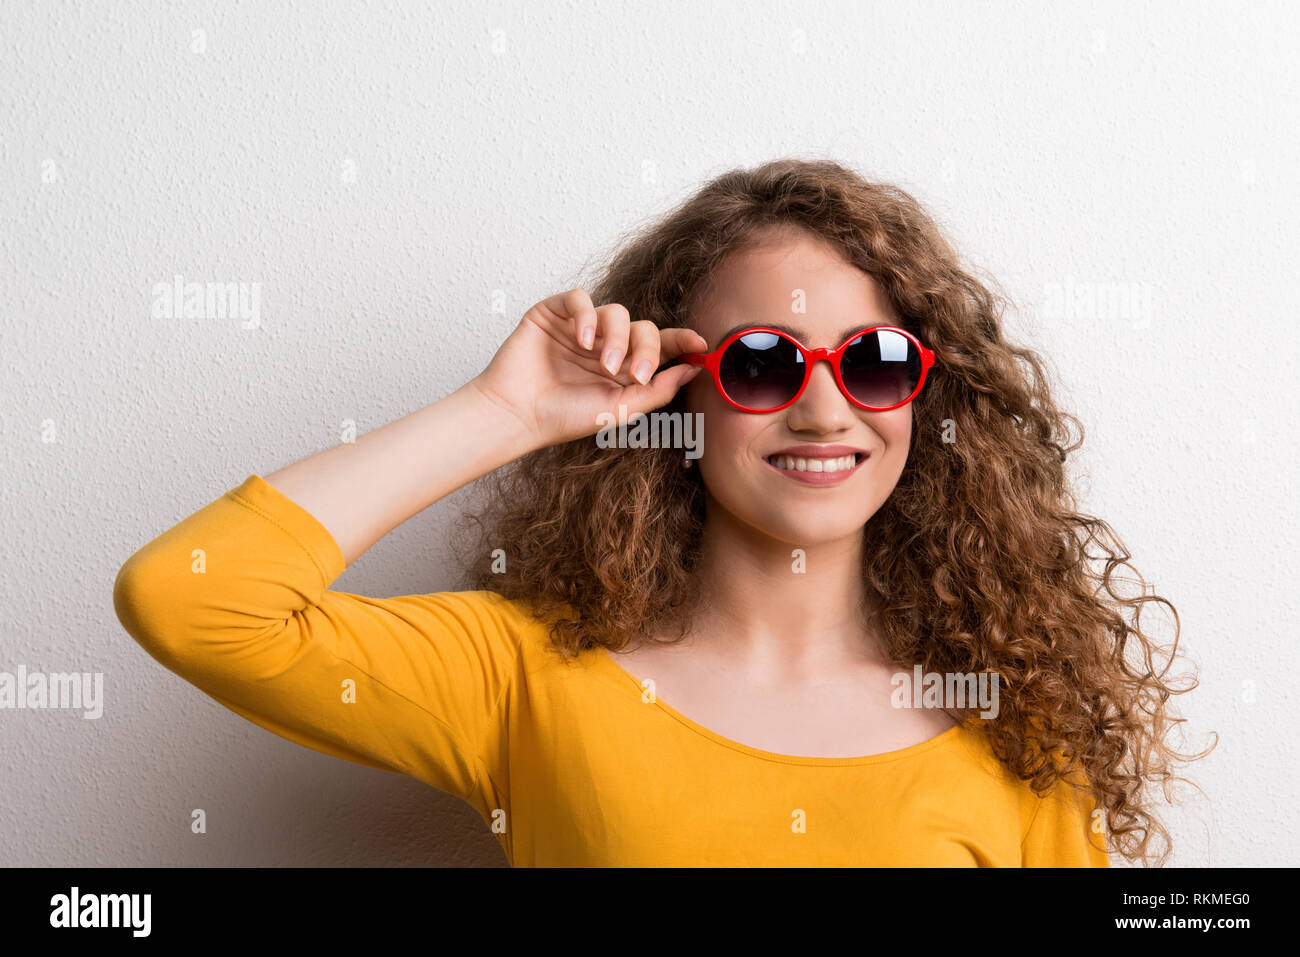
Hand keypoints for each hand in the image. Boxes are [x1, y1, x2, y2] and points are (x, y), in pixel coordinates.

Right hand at [472, 288, 706, 447]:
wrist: (517, 414)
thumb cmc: (564, 417)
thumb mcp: (619, 409)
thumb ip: (658, 391)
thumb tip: (692, 370)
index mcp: (624, 367)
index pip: (660, 346)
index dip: (681, 341)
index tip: (699, 345)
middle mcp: (605, 345)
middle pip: (643, 327)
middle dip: (647, 348)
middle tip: (635, 373)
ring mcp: (580, 328)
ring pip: (615, 311)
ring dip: (616, 337)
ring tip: (603, 363)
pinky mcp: (554, 314)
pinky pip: (579, 299)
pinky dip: (586, 316)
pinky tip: (582, 341)